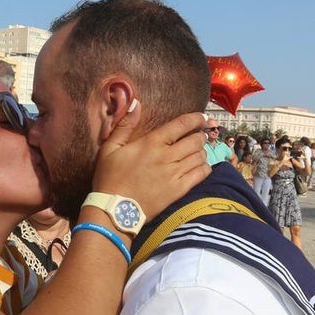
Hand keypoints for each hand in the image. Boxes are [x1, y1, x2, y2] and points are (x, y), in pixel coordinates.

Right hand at [91, 105, 210, 220]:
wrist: (114, 210)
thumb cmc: (110, 178)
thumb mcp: (110, 148)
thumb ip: (125, 125)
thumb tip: (136, 103)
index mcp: (151, 143)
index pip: (181, 125)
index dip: (196, 118)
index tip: (201, 117)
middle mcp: (167, 156)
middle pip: (195, 140)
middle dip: (200, 136)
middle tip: (198, 136)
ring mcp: (174, 174)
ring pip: (200, 156)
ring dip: (202, 151)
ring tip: (197, 151)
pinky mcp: (179, 190)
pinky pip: (200, 174)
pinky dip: (205, 168)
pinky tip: (201, 166)